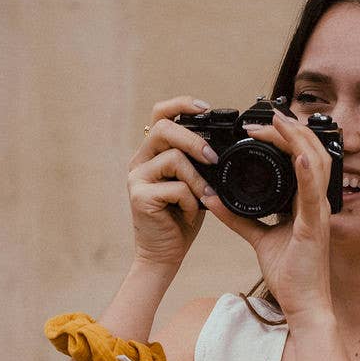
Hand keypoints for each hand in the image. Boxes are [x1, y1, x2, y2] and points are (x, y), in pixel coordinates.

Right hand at [126, 95, 219, 270]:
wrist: (164, 256)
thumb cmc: (181, 220)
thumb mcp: (194, 185)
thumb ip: (198, 163)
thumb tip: (222, 145)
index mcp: (152, 153)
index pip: (161, 114)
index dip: (182, 104)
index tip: (206, 108)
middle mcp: (140, 161)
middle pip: (164, 128)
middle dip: (194, 140)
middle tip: (213, 159)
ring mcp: (137, 178)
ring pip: (173, 159)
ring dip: (198, 179)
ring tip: (206, 197)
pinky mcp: (140, 197)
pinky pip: (176, 188)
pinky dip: (192, 202)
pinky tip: (192, 215)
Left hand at [200, 110, 333, 317]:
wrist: (302, 305)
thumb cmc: (290, 275)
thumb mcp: (259, 238)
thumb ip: (239, 217)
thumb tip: (213, 199)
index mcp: (305, 202)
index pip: (301, 157)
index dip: (286, 136)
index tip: (260, 124)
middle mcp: (316, 202)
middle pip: (311, 151)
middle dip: (290, 128)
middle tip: (265, 114)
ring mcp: (319, 213)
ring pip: (316, 163)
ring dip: (297, 139)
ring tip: (279, 121)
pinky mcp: (314, 228)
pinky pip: (313, 195)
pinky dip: (307, 172)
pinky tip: (298, 155)